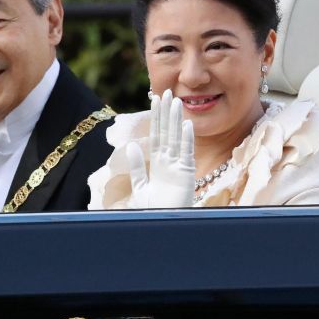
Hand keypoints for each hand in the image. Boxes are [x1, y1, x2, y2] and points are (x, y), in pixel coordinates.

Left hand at [126, 89, 194, 207]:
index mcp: (158, 163)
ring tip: (176, 102)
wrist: (162, 225)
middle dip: (166, 113)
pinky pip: (186, 152)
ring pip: (177, 138)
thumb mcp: (140, 186)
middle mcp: (169, 161)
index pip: (156, 135)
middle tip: (166, 92)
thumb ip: (136, 166)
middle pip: (167, 132)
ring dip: (176, 120)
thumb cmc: (152, 210)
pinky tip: (186, 124)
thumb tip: (131, 145)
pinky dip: (186, 138)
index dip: (156, 118)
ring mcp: (179, 166)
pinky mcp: (187, 173)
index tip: (155, 100)